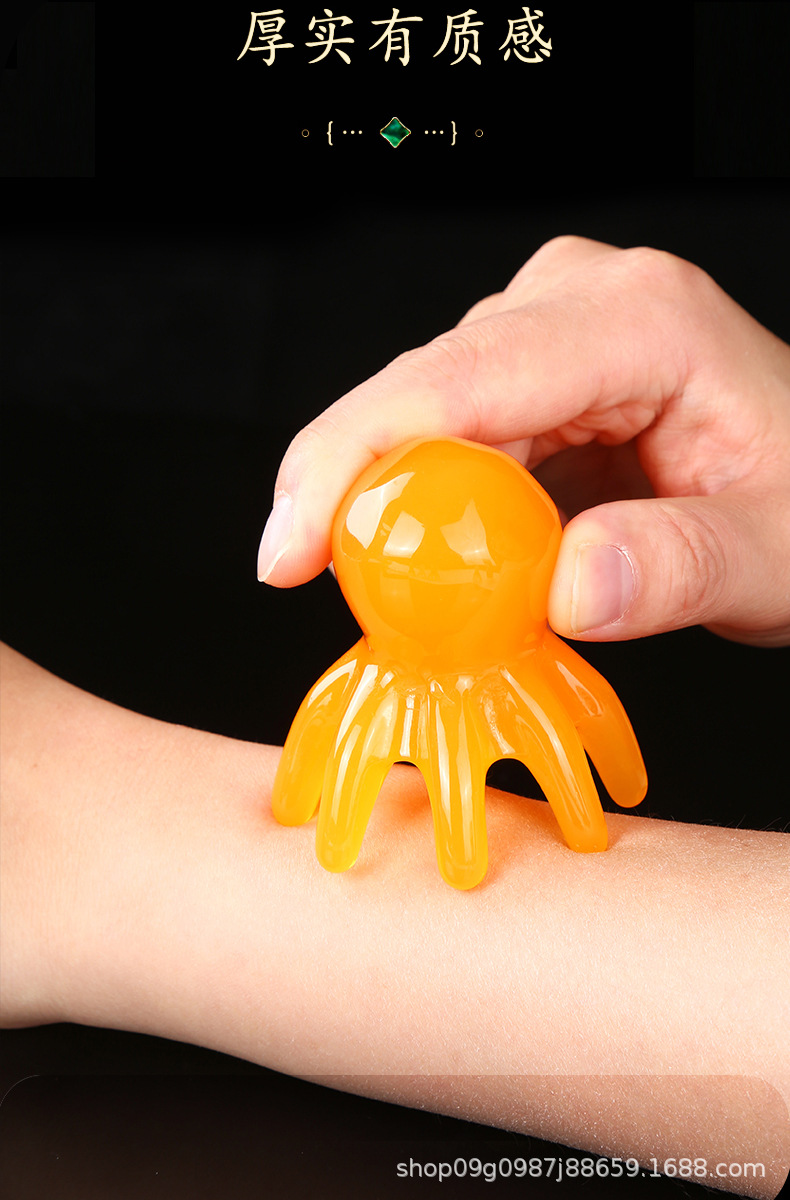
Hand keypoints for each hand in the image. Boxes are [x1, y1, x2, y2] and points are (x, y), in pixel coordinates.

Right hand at [257, 236, 789, 646]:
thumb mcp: (778, 551)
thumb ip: (684, 567)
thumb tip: (568, 588)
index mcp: (639, 319)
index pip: (461, 375)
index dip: (356, 456)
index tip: (291, 548)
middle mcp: (577, 303)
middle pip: (419, 394)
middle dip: (357, 498)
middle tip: (339, 596)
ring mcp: (546, 333)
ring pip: (420, 419)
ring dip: (395, 512)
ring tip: (421, 596)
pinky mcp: (529, 376)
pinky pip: (446, 438)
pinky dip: (427, 508)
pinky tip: (445, 562)